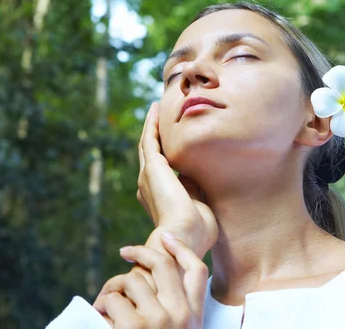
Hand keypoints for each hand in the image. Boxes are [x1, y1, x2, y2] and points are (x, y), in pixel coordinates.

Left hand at [94, 234, 207, 328]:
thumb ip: (172, 314)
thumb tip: (152, 286)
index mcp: (194, 319)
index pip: (197, 272)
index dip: (182, 249)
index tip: (167, 237)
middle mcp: (181, 317)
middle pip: (163, 264)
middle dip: (141, 252)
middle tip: (125, 252)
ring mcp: (159, 322)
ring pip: (132, 280)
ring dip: (114, 288)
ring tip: (104, 304)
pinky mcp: (134, 328)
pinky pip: (113, 299)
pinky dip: (102, 306)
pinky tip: (100, 317)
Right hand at [137, 102, 217, 258]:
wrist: (186, 236)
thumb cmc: (196, 231)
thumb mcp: (197, 205)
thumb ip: (193, 188)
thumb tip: (193, 171)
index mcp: (156, 197)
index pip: (159, 171)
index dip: (163, 154)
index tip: (170, 141)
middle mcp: (147, 186)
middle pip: (149, 154)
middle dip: (154, 135)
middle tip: (157, 116)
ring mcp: (147, 176)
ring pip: (147, 144)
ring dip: (152, 125)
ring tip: (155, 109)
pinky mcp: (152, 167)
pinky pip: (150, 139)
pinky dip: (152, 124)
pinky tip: (156, 110)